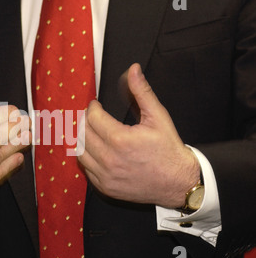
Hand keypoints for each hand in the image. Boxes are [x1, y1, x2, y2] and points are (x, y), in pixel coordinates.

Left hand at [78, 64, 199, 208]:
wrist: (178, 182)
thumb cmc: (168, 149)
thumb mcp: (158, 116)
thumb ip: (142, 91)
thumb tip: (132, 70)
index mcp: (120, 140)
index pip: (93, 118)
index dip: (92, 108)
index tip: (95, 105)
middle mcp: (109, 159)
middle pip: (83, 134)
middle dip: (85, 121)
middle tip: (93, 116)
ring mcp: (106, 176)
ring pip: (80, 152)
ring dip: (82, 139)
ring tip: (91, 132)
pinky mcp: (105, 188)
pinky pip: (86, 169)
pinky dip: (87, 158)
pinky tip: (96, 150)